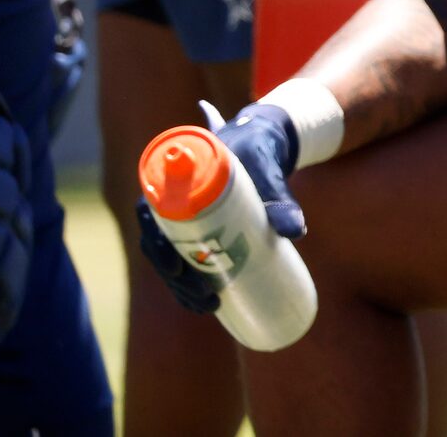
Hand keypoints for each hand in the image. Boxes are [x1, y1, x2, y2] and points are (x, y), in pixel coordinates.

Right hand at [136, 100, 306, 314]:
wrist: (266, 141)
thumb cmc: (258, 148)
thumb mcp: (266, 167)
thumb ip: (280, 197)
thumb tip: (296, 232)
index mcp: (174, 178)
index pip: (150, 215)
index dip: (156, 245)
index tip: (177, 268)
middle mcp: (173, 200)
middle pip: (159, 245)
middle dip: (174, 278)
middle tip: (204, 296)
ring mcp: (185, 218)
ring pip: (171, 258)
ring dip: (182, 288)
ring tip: (209, 306)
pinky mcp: (201, 229)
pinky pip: (186, 259)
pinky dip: (191, 282)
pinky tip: (207, 304)